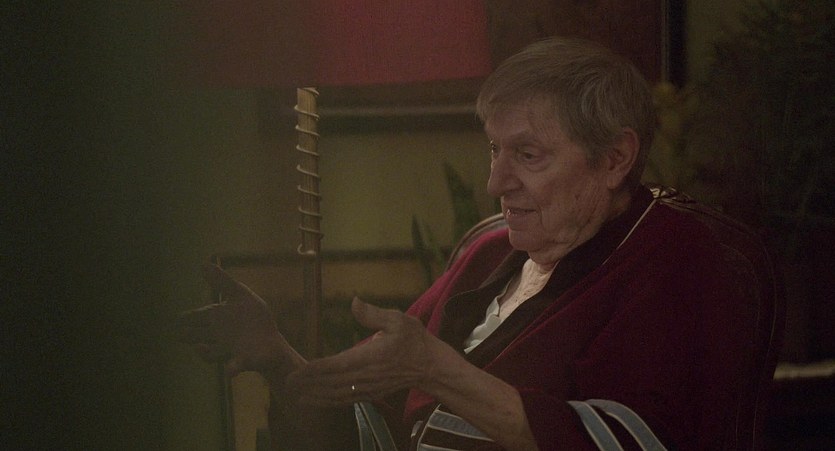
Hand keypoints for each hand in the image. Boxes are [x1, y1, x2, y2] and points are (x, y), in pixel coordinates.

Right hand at [177, 264, 301, 376]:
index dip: (188, 318)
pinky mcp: (244, 360)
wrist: (270, 343)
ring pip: (213, 352)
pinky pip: (235, 366)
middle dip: (190, 336)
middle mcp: (220, 335)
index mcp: (219, 318)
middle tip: (179, 335)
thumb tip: (202, 263)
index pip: (200, 316)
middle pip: (201, 335)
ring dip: (205, 352)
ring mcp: (230, 349)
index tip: (177, 318)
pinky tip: (229, 371)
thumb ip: (221, 281)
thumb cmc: (253, 318)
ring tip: (199, 347)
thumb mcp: (239, 295)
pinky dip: (232, 369)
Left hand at [285, 298, 435, 405]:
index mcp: (369, 357)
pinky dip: (330, 402)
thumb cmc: (414, 340)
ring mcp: (368, 388)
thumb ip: (373, 314)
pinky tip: (318, 401)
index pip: (336, 365)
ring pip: (337, 395)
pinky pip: (346, 400)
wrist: (431, 366)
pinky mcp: (371, 394)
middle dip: (308, 386)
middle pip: (331, 384)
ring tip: (296, 397)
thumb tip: (354, 302)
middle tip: (287, 385)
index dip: (315, 370)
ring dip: (315, 397)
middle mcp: (366, 376)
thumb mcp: (397, 319)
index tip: (297, 371)